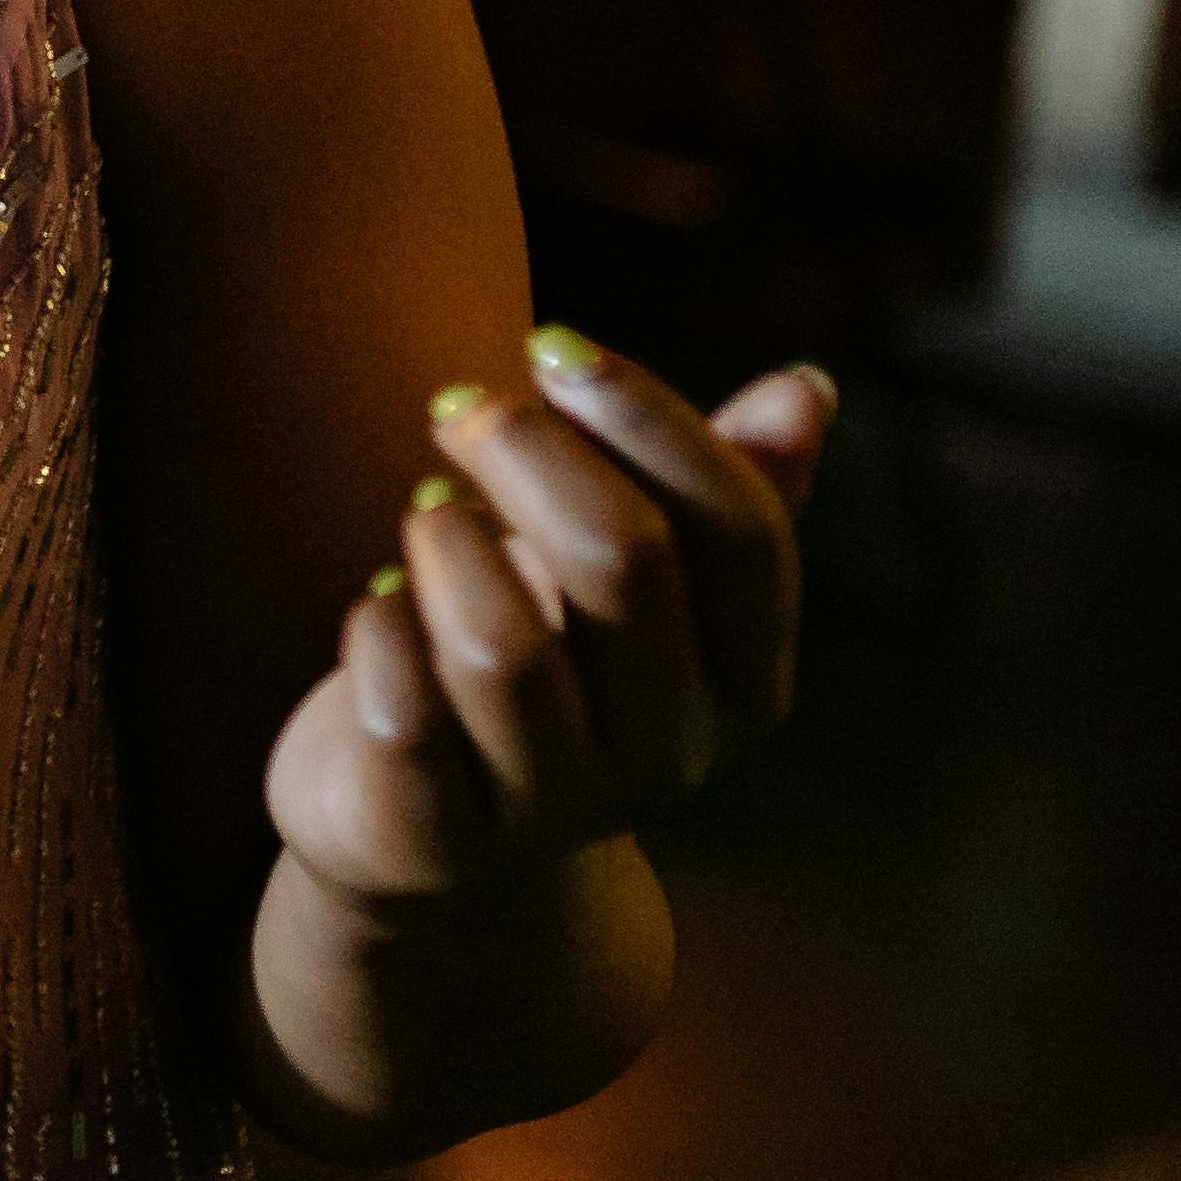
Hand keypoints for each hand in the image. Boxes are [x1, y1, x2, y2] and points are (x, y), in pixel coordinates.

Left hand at [262, 331, 836, 906]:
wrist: (423, 838)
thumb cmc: (540, 665)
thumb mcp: (629, 583)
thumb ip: (718, 491)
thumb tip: (805, 387)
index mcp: (744, 681)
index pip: (743, 530)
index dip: (651, 416)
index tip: (554, 342)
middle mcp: (670, 752)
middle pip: (626, 559)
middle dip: (530, 450)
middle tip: (456, 407)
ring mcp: (554, 807)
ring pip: (505, 645)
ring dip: (447, 545)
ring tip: (423, 517)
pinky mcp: (436, 838)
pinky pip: (403, 709)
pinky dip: (377, 628)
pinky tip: (375, 607)